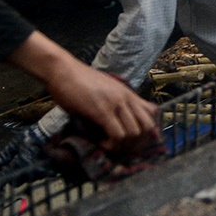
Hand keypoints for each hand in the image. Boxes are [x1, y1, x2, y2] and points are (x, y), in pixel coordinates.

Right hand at [42, 59, 159, 150]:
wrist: (62, 70)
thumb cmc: (79, 81)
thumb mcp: (105, 90)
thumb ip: (115, 103)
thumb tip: (117, 122)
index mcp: (128, 93)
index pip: (153, 112)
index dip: (147, 129)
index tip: (133, 138)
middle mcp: (127, 98)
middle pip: (148, 126)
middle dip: (137, 141)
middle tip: (121, 145)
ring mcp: (116, 104)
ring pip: (135, 133)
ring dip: (123, 145)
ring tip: (109, 145)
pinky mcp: (102, 111)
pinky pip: (117, 135)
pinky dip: (111, 145)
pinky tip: (100, 143)